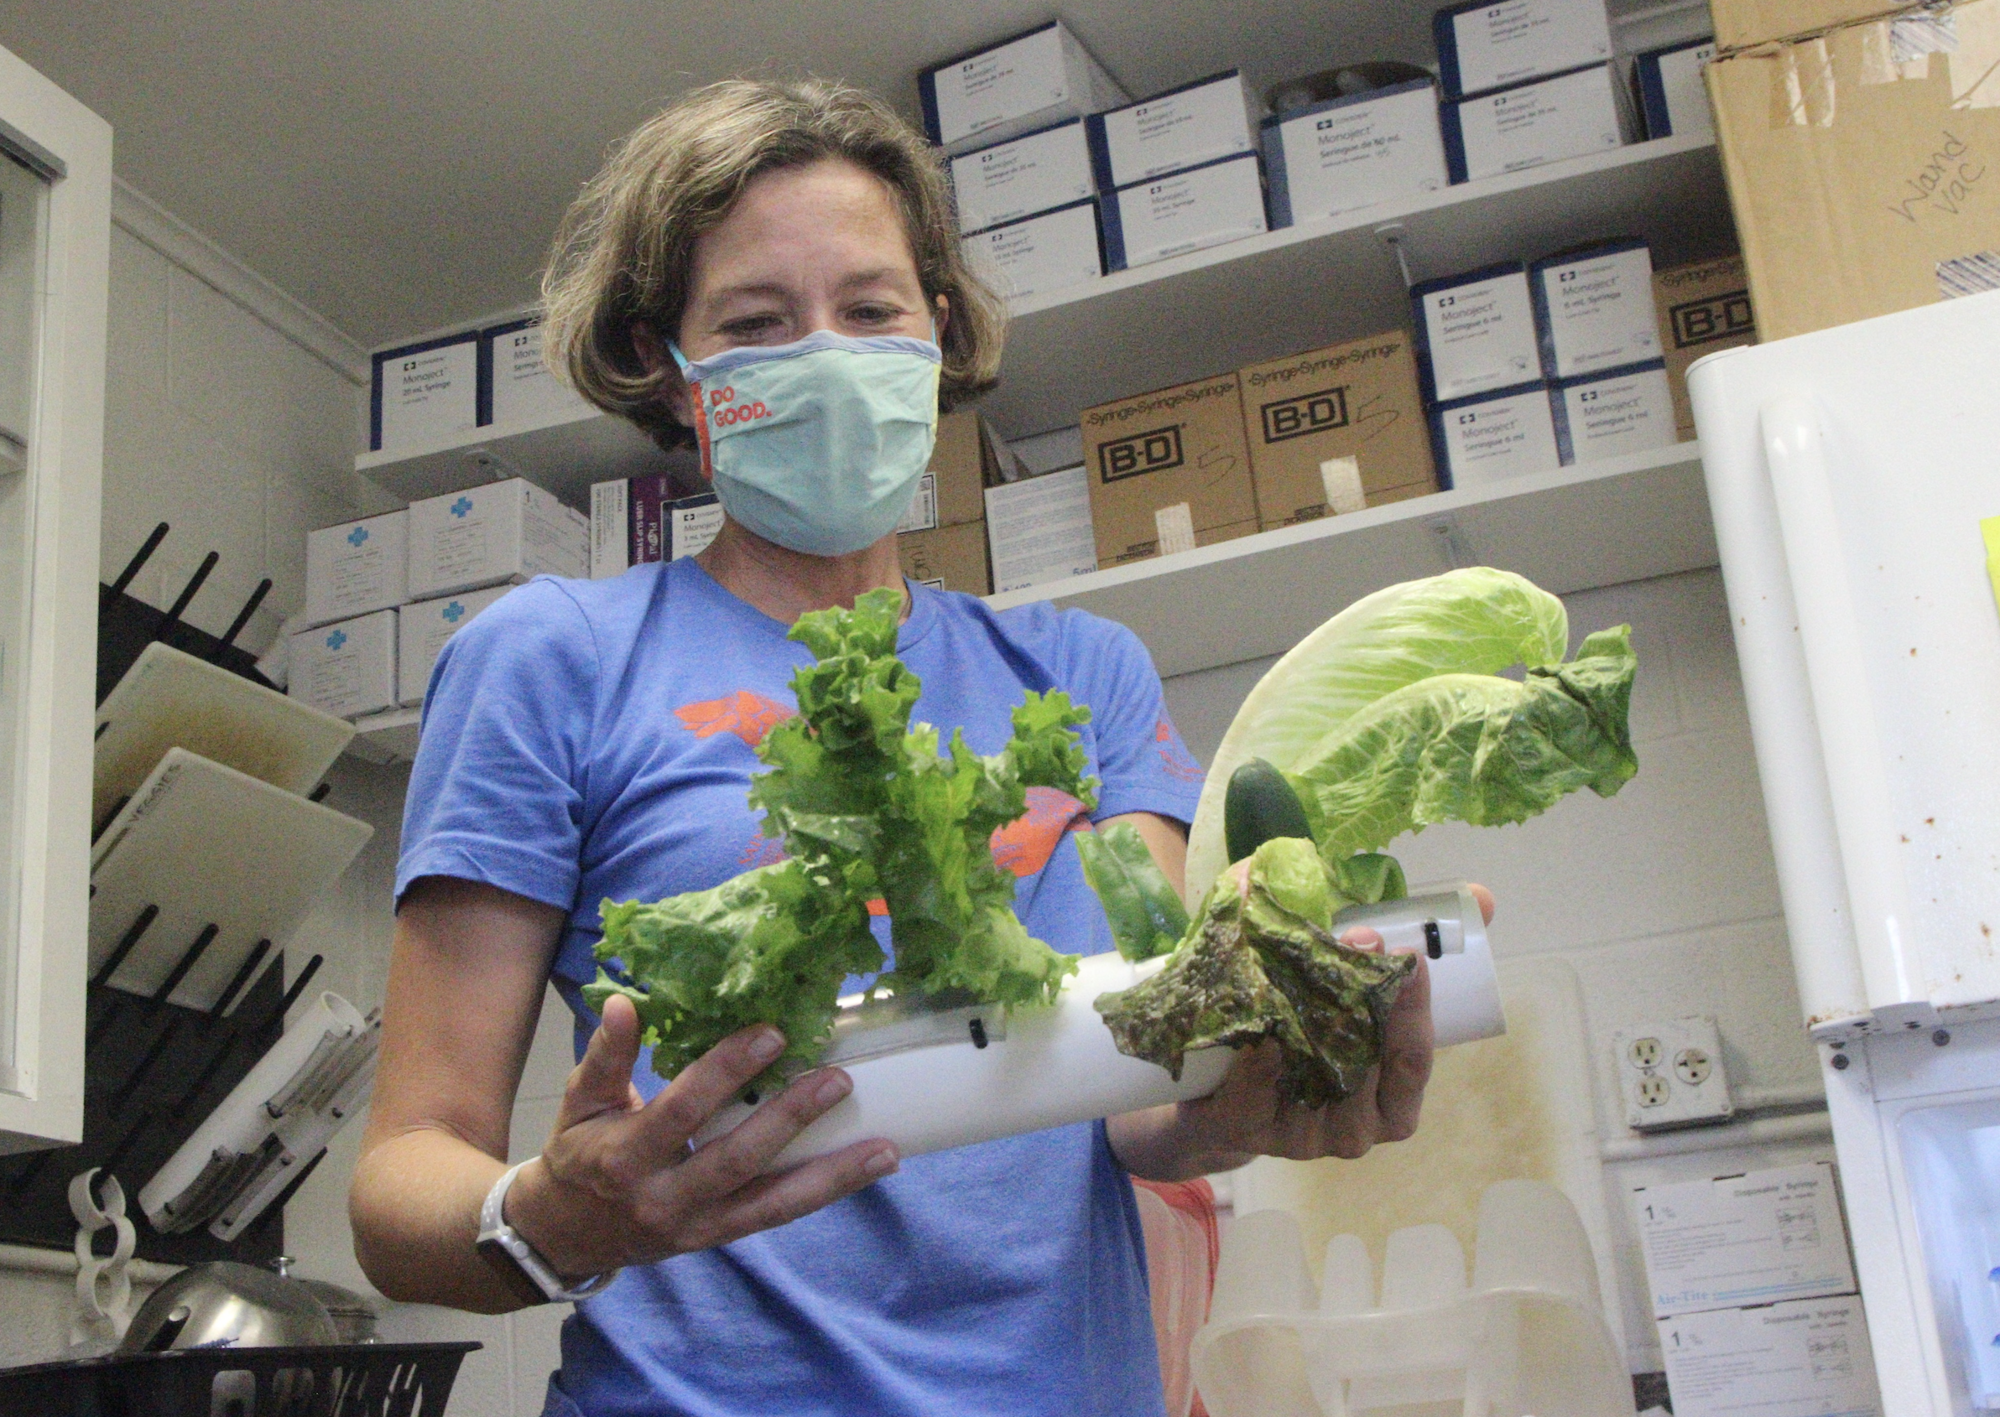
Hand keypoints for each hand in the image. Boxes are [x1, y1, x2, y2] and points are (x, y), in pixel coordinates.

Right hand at [504, 994, 897, 1278]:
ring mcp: (697, 1225)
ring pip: (770, 1201)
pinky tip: (868, 1167)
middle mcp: (664, 1197)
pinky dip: (823, 1191)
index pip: (684, 1108)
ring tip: (884, 1147)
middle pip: (736, 1158)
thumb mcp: (580, 1101)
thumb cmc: (578, 1153)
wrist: (563, 1234)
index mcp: (626, 1155)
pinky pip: (776, 1215)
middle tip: (838, 1079)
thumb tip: (626, 1002)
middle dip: (790, 1118)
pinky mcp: (718, 1237)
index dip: (726, 1071)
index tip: (772, 1034)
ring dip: (830, 1174)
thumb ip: (607, 1054)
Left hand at [1107, 885, 1493, 1177]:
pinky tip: (1262, 1014)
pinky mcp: (1252, 1131)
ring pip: (1315, 1069)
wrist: (1218, 1101)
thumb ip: (1408, 954)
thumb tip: (1482, 897)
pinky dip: (1261, 1044)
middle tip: (1357, 937)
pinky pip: (1259, 1086)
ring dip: (1310, 1012)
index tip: (1407, 953)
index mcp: (1395, 1097)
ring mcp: (1306, 1136)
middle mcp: (1358, 1126)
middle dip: (1363, 995)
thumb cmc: (1303, 1041)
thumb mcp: (1354, 1002)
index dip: (1414, 1006)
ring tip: (1301, 955)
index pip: (1414, 1057)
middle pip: (1366, 1061)